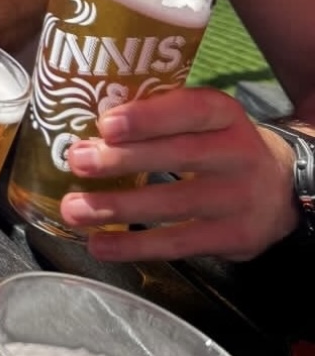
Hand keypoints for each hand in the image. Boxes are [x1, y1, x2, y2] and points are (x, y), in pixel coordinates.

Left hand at [60, 86, 297, 261]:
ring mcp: (239, 199)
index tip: (106, 125)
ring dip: (118, 207)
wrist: (281, 190)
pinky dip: (135, 246)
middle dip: (122, 160)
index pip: (190, 110)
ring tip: (73, 208)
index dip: (148, 118)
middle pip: (179, 156)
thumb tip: (88, 130)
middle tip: (77, 162)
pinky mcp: (234, 237)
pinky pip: (178, 243)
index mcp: (225, 114)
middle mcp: (239, 153)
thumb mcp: (203, 121)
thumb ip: (159, 120)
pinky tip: (100, 243)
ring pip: (174, 203)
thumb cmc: (218, 146)